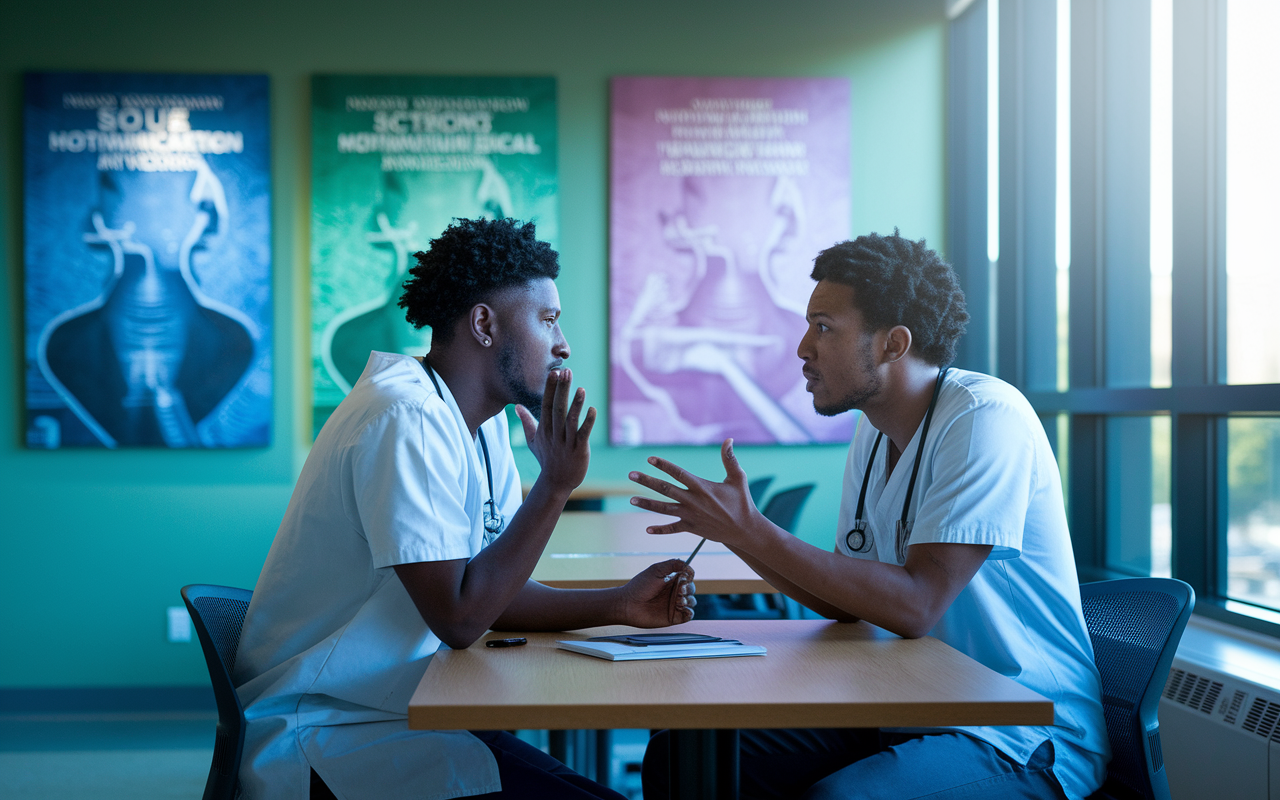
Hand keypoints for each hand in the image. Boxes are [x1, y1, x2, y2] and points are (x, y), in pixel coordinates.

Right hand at [515, 369, 596, 493]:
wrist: (556, 482)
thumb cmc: (546, 459)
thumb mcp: (533, 440)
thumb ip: (527, 421)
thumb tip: (517, 407)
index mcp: (544, 429)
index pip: (546, 405)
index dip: (550, 388)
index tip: (554, 372)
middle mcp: (554, 434)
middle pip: (557, 409)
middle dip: (561, 390)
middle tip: (566, 371)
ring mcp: (566, 442)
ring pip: (570, 421)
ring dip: (576, 405)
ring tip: (581, 389)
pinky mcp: (578, 450)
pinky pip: (583, 435)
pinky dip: (588, 422)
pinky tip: (593, 410)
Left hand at [619, 559, 696, 626]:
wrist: (628, 605)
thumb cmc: (639, 586)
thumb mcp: (656, 570)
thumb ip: (673, 564)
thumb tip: (689, 566)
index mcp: (671, 581)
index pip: (687, 578)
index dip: (688, 578)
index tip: (684, 578)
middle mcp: (674, 592)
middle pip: (691, 589)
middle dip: (689, 589)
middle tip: (680, 590)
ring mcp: (674, 605)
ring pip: (692, 602)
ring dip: (689, 600)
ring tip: (678, 601)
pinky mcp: (673, 617)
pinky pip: (688, 615)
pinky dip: (690, 612)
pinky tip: (683, 609)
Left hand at [628, 438, 761, 548]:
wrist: (745, 529)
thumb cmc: (742, 501)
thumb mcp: (738, 478)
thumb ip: (730, 459)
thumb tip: (729, 439)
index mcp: (703, 487)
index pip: (679, 473)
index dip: (664, 465)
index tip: (650, 458)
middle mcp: (693, 501)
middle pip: (666, 489)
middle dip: (647, 481)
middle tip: (631, 474)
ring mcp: (691, 516)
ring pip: (664, 509)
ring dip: (647, 504)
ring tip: (631, 499)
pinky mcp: (692, 529)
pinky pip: (673, 529)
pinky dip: (661, 530)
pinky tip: (647, 529)